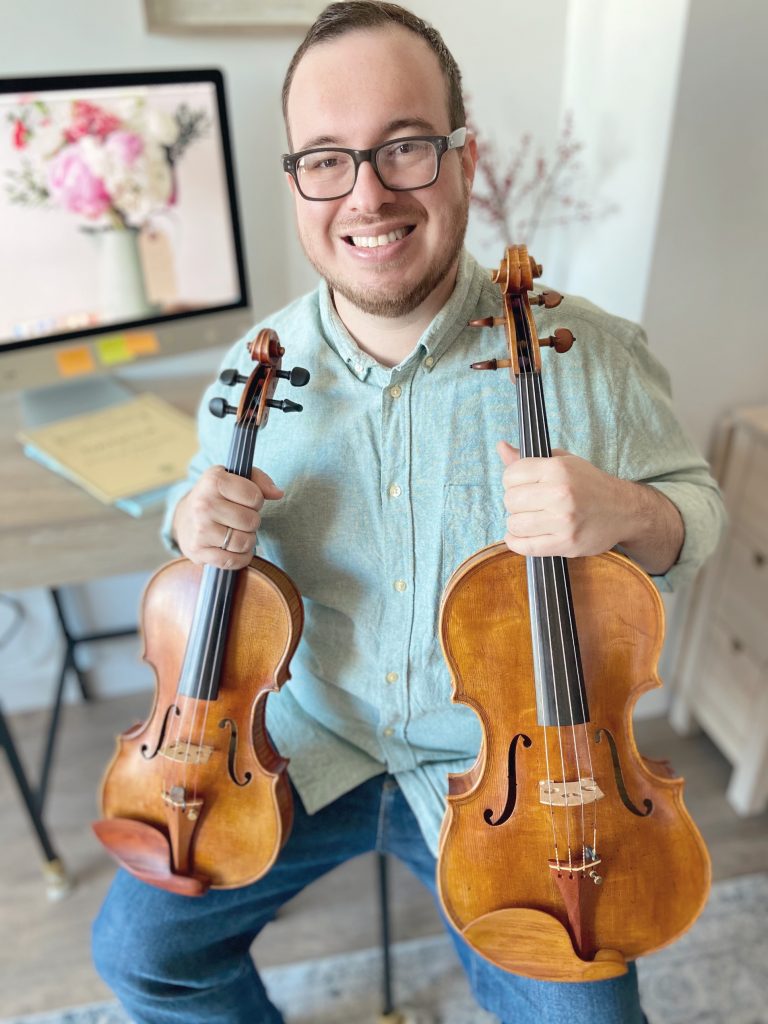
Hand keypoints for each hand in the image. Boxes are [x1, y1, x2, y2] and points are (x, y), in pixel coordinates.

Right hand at [172, 465, 283, 568]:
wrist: (184, 517)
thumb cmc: (217, 496)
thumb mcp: (235, 478)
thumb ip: (260, 480)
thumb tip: (278, 494)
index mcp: (213, 481)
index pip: (255, 496)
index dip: (256, 500)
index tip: (245, 501)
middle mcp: (203, 505)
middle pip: (251, 521)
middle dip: (252, 521)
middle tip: (241, 518)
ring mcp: (200, 530)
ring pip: (244, 542)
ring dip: (248, 540)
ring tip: (237, 532)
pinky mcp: (198, 552)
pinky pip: (233, 561)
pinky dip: (240, 558)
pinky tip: (234, 548)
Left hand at [498, 440, 630, 558]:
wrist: (625, 510)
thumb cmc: (590, 484)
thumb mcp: (563, 462)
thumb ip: (528, 459)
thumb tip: (501, 447)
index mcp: (558, 469)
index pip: (511, 475)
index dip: (512, 481)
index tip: (522, 486)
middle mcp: (560, 493)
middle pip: (510, 501)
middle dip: (515, 503)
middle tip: (529, 504)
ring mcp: (564, 521)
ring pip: (514, 525)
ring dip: (517, 524)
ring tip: (531, 519)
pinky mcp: (566, 543)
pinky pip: (526, 547)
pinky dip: (517, 543)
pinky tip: (523, 536)